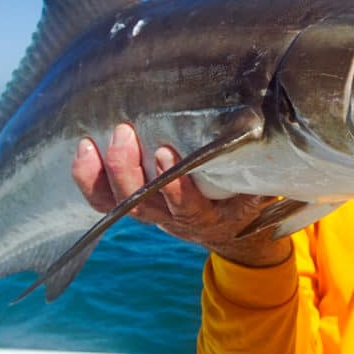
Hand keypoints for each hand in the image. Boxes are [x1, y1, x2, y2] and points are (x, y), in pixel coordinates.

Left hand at [72, 123, 291, 267]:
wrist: (230, 228)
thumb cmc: (248, 193)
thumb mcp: (263, 186)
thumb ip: (263, 165)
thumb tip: (270, 125)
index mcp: (209, 217)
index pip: (188, 207)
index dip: (174, 185)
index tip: (166, 153)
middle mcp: (174, 220)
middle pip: (142, 205)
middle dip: (128, 170)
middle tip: (125, 134)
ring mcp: (151, 214)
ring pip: (117, 204)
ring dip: (103, 173)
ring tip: (92, 142)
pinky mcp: (133, 204)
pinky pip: (102, 199)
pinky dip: (88, 178)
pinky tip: (82, 149)